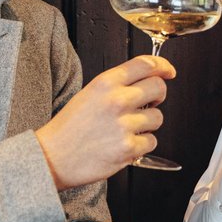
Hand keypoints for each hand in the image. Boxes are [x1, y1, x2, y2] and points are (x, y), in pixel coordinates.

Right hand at [36, 55, 175, 188]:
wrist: (52, 157)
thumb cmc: (69, 128)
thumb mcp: (89, 94)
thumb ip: (116, 85)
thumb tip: (148, 81)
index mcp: (105, 83)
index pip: (145, 64)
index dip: (163, 65)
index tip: (169, 71)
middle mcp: (116, 100)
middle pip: (159, 88)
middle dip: (158, 96)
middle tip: (148, 105)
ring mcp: (123, 125)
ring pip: (158, 118)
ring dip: (147, 125)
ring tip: (126, 130)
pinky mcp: (128, 148)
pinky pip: (151, 142)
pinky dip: (141, 145)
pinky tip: (123, 145)